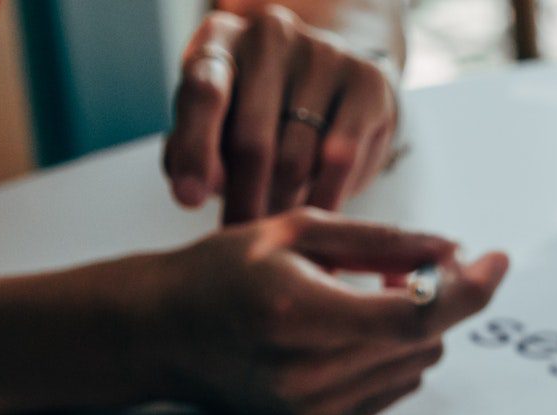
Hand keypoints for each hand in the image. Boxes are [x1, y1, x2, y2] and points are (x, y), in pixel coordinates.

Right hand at [148, 209, 508, 414]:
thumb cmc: (221, 273)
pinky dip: (387, 356)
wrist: (159, 337)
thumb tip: (453, 249)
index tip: (497, 260)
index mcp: (298, 316)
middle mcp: (309, 374)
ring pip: (418, 364)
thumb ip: (380, 241)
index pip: (415, 315)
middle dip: (431, 297)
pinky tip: (340, 337)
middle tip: (394, 268)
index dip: (468, 289)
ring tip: (354, 301)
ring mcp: (317, 411)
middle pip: (425, 338)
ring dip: (408, 328)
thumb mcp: (294, 232)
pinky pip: (396, 387)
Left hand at [165, 6, 400, 223]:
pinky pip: (342, 157)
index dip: (195, 150)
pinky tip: (318, 217)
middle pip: (253, 137)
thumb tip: (202, 189)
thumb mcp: (215, 125)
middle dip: (246, 199)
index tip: (188, 201)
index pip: (203, 92)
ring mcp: (324, 54)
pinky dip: (326, 197)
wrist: (332, 81)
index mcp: (220, 39)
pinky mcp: (368, 81)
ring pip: (298, 156)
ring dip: (286, 205)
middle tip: (245, 238)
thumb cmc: (258, 113)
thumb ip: (194, 151)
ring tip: (280, 230)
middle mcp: (270, 34)